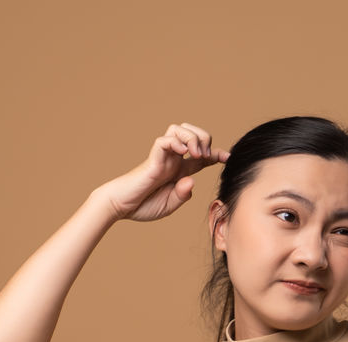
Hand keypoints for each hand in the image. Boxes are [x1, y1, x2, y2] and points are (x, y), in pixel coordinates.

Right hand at [96, 122, 229, 222]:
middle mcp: (172, 159)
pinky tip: (182, 153)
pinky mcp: (152, 159)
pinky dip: (175, 142)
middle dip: (205, 139)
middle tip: (205, 156)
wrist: (120, 207)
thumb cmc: (143, 205)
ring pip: (178, 129)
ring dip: (192, 137)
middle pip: (192, 132)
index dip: (216, 154)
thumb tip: (191, 180)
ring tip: (196, 153)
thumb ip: (182, 194)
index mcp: (179, 170)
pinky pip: (164, 141)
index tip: (227, 158)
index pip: (202, 155)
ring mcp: (162, 156)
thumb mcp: (170, 205)